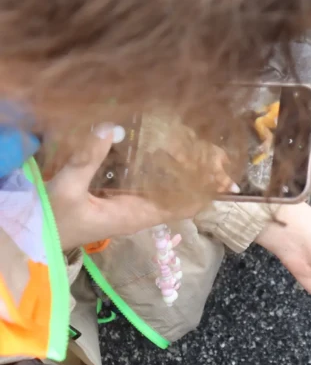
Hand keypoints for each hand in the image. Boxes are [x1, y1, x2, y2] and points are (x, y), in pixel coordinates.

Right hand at [47, 123, 205, 250]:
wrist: (32, 237)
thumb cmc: (50, 220)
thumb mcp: (65, 189)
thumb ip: (87, 159)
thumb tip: (112, 127)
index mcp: (136, 214)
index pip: (182, 205)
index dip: (204, 190)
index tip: (224, 174)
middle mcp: (140, 211)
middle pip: (180, 194)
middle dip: (201, 176)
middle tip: (220, 153)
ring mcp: (130, 204)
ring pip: (166, 187)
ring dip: (184, 170)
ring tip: (204, 146)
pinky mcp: (119, 197)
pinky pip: (147, 181)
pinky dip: (160, 166)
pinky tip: (166, 146)